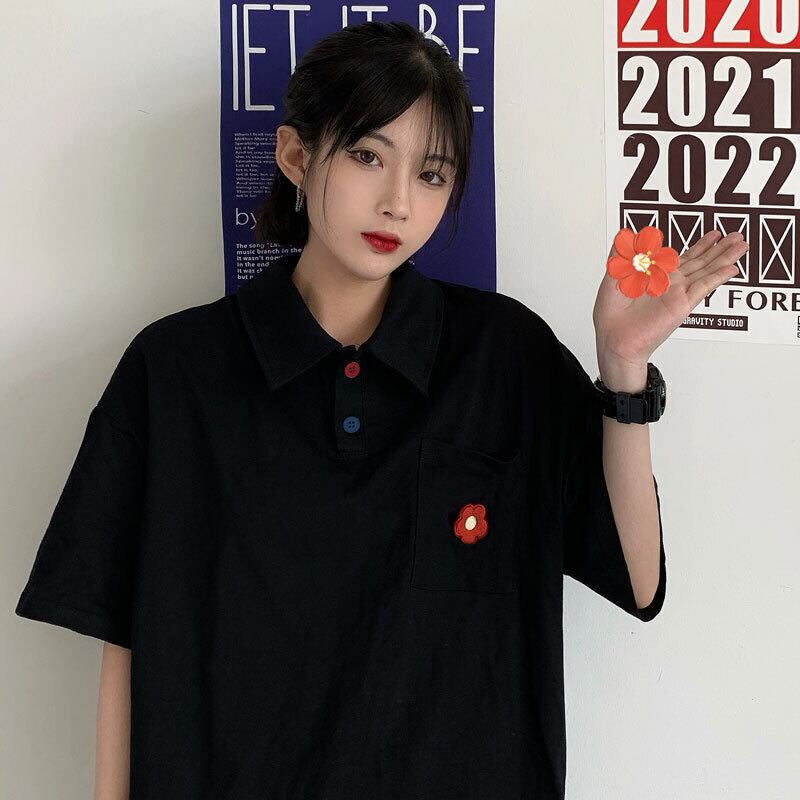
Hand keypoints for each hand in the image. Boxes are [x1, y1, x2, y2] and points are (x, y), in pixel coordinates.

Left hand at [594, 229, 748, 367]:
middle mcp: (669, 285)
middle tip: (735, 236)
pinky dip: (718, 277)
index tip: (712, 235)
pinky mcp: (681, 305)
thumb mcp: (613, 278)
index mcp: (655, 277)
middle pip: (699, 262)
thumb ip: (621, 256)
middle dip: (718, 248)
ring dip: (724, 257)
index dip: (698, 246)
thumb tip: (625, 236)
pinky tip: (731, 269)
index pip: (682, 258)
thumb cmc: (611, 316)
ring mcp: (677, 294)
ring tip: (740, 245)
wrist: (614, 340)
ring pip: (706, 271)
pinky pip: (703, 288)